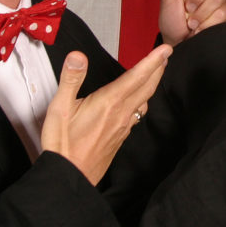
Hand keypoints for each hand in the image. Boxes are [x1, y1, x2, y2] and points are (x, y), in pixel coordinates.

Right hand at [41, 44, 170, 184]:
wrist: (70, 176)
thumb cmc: (63, 145)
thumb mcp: (59, 108)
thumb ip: (71, 79)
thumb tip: (78, 56)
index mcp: (109, 102)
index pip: (137, 76)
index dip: (153, 60)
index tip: (165, 50)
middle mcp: (121, 113)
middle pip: (147, 87)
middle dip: (158, 69)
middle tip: (166, 55)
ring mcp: (123, 126)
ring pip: (144, 100)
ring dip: (152, 84)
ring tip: (155, 73)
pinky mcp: (120, 136)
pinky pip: (137, 114)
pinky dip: (143, 100)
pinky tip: (138, 101)